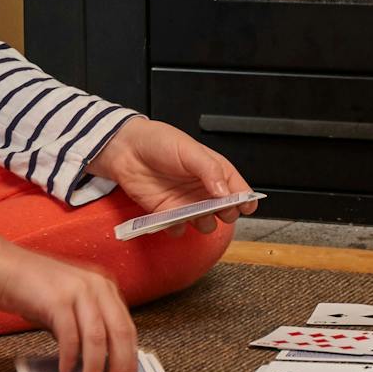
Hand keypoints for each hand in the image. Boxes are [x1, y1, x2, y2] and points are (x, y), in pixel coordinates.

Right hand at [0, 229, 137, 371]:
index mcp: (104, 286)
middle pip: (119, 333)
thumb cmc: (32, 286)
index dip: (130, 357)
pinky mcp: (57, 300)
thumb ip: (85, 324)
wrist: (1, 265)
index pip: (127, 327)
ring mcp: (78, 291)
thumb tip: (97, 359)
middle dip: (119, 366)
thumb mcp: (69, 302)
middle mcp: (97, 286)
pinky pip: (70, 338)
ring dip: (94, 369)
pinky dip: (69, 360)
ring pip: (97, 338)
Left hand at [89, 117, 256, 234]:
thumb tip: (225, 192)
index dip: (245, 200)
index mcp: (214, 171)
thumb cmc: (159, 142)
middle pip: (225, 210)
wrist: (126, 149)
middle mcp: (203, 189)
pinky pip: (179, 229)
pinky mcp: (167, 214)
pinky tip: (172, 218)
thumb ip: (210, 170)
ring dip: (203, 223)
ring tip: (194, 213)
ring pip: (205, 224)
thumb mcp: (190, 150)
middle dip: (225, 214)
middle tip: (217, 208)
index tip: (246, 207)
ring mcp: (186, 203)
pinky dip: (177, 228)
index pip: (238, 189)